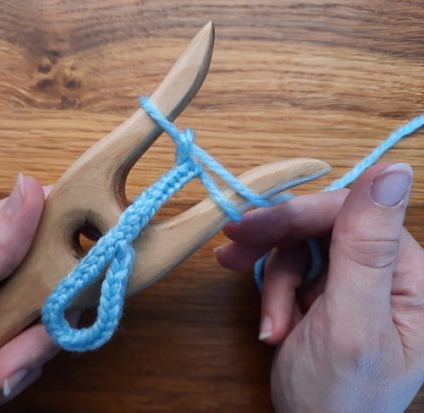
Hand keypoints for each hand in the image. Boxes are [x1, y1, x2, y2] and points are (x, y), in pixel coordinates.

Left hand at [0, 174, 78, 411]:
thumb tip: (31, 185)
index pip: (57, 221)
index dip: (87, 241)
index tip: (96, 276)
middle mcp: (5, 269)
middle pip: (61, 292)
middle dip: (36, 340)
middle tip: (2, 366)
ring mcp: (3, 307)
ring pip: (43, 336)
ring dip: (7, 370)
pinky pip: (22, 363)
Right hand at [215, 162, 423, 412]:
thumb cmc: (339, 396)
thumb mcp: (351, 323)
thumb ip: (367, 247)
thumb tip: (394, 168)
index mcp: (412, 276)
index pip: (354, 214)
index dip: (300, 214)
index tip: (250, 225)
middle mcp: (387, 272)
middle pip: (322, 225)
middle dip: (277, 243)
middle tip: (232, 249)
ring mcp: (354, 281)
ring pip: (300, 246)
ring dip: (273, 280)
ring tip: (268, 322)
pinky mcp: (326, 291)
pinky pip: (291, 270)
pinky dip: (273, 294)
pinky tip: (270, 325)